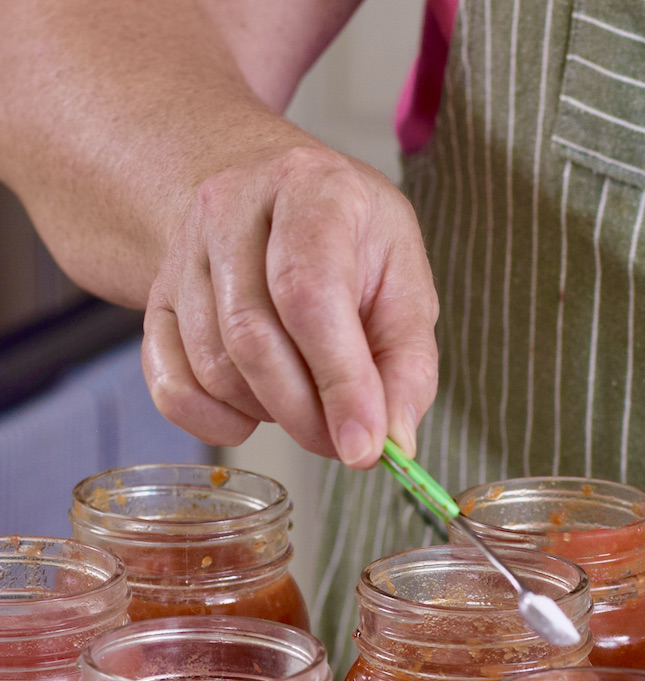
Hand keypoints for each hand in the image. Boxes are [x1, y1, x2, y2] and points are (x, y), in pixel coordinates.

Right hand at [142, 140, 438, 466]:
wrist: (274, 206)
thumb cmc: (352, 248)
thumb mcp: (405, 285)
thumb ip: (408, 364)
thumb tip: (394, 440)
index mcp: (312, 188)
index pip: (310, 292)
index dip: (340, 380)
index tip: (364, 447)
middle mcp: (232, 206)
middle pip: (254, 336)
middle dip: (307, 413)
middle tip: (345, 442)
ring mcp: (183, 251)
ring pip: (214, 367)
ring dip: (271, 414)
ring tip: (312, 403)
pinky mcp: (155, 300)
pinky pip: (170, 387)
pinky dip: (218, 422)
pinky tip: (258, 410)